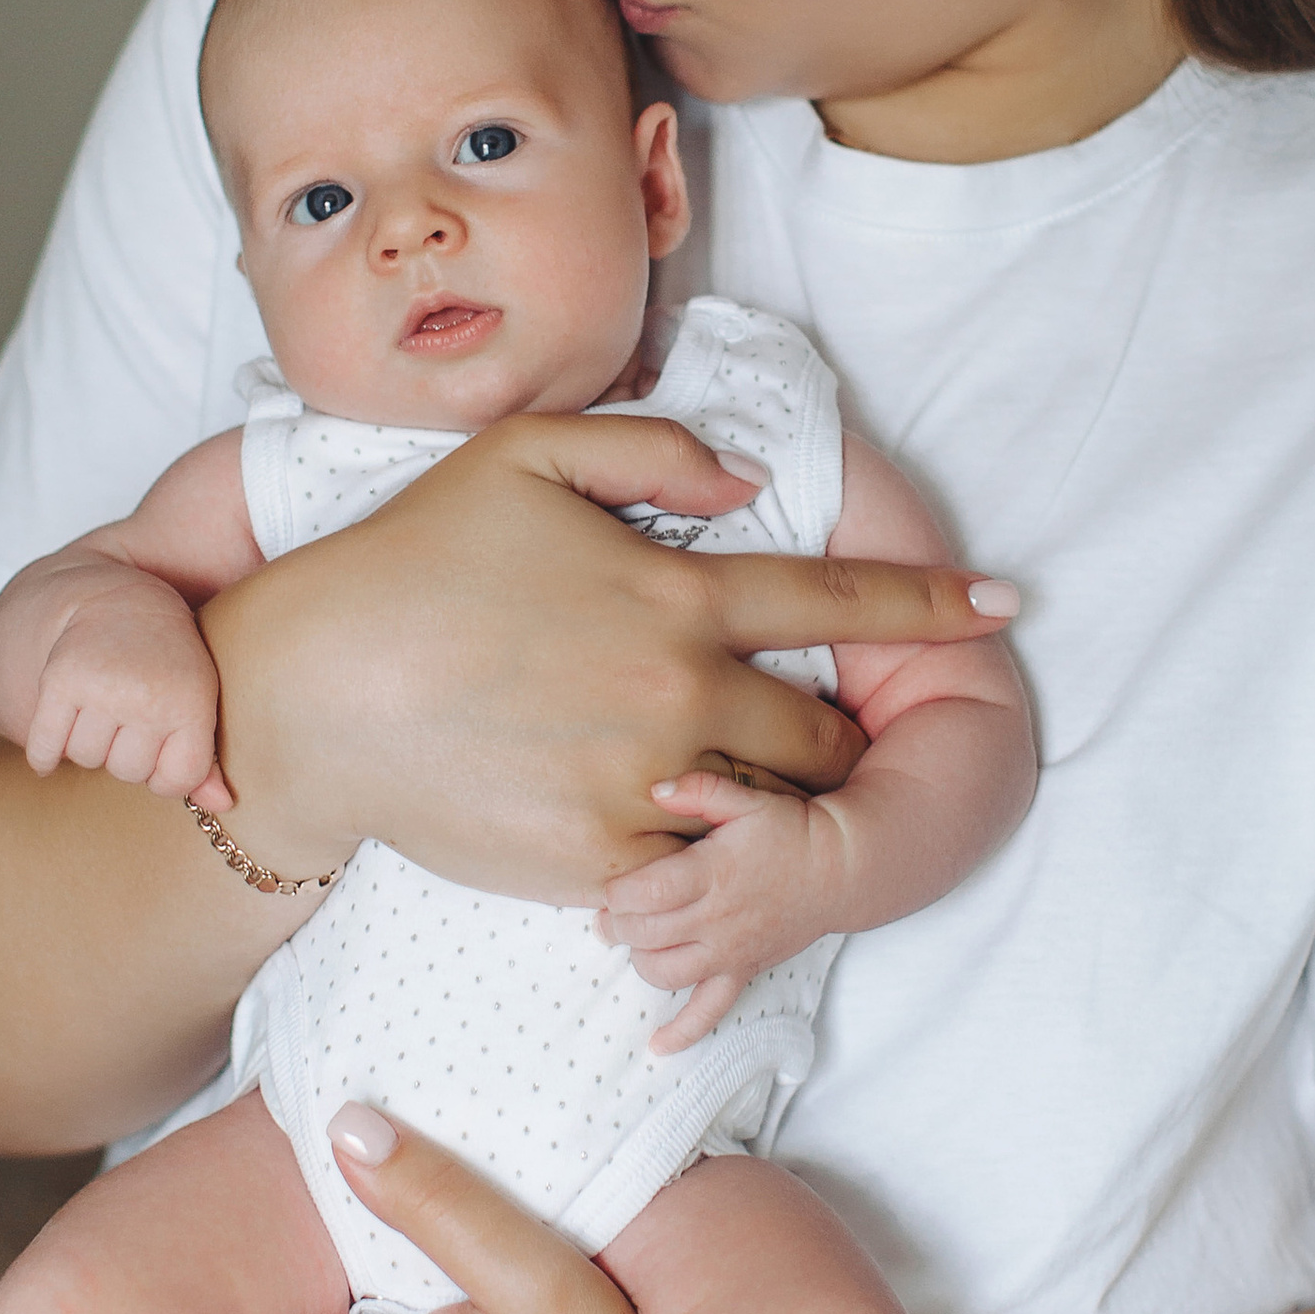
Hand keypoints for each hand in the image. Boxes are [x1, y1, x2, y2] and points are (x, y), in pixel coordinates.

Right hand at [23, 576, 230, 810]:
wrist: (120, 601)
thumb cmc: (167, 662)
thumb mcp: (197, 700)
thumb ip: (206, 759)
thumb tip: (221, 807)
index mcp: (191, 702)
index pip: (176, 781)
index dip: (164, 773)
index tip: (160, 746)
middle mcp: (147, 695)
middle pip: (127, 772)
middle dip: (124, 753)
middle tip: (127, 716)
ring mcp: (102, 687)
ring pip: (85, 759)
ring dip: (87, 744)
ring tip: (99, 711)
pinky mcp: (59, 680)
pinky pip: (45, 747)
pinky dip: (44, 754)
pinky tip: (54, 740)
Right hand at [202, 408, 1016, 902]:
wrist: (312, 696)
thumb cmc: (413, 562)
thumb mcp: (525, 457)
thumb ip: (653, 446)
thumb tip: (748, 475)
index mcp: (676, 592)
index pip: (839, 600)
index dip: (932, 603)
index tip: (1002, 607)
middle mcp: (677, 693)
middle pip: (820, 734)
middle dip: (830, 733)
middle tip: (791, 728)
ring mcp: (641, 784)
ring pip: (762, 809)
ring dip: (765, 799)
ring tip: (716, 784)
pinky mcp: (598, 861)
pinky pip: (688, 867)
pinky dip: (688, 850)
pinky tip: (646, 825)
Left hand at [598, 772, 850, 1046]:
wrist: (840, 868)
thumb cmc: (791, 830)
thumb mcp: (747, 799)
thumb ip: (700, 790)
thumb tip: (655, 790)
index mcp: (712, 874)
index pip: (645, 893)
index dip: (617, 891)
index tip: (613, 883)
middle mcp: (716, 919)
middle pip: (645, 934)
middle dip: (617, 925)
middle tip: (611, 913)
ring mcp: (729, 951)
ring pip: (665, 973)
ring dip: (639, 960)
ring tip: (635, 942)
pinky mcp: (743, 971)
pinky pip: (710, 1011)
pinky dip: (683, 1033)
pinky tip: (658, 1046)